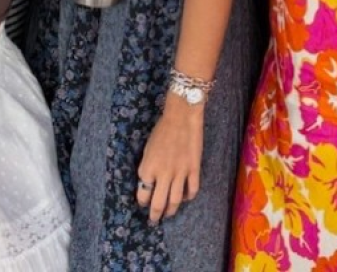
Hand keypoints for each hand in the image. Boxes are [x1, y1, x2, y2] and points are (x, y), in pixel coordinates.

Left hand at [135, 97, 203, 223]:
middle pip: (158, 203)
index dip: (142, 201)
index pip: (142, 193)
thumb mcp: (148, 148)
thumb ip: (148, 167)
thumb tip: (149, 181)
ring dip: (170, 211)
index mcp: (148, 168)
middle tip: (154, 220)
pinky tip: (185, 198)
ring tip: (168, 214)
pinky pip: (192, 190)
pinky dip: (188, 197)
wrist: (182, 116)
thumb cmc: (161, 129)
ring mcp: (180, 173)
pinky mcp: (194, 169)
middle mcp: (163, 174)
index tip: (143, 203)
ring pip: (175, 201)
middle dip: (155, 215)